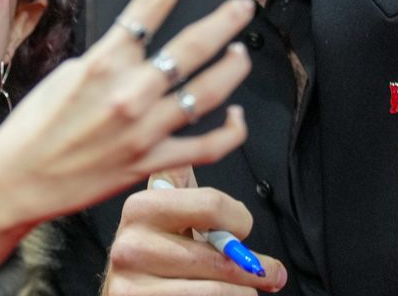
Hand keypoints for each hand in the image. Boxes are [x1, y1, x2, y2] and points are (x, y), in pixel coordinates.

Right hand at [0, 0, 255, 281]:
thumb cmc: (35, 123)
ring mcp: (145, 129)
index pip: (151, 1)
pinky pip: (206, 147)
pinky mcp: (151, 162)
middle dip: (224, 20)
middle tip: (243, 5)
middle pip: (191, 46)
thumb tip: (138, 43)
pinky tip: (236, 117)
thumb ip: (108, 57)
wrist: (17, 178)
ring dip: (232, 69)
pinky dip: (229, 131)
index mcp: (104, 60)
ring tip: (242, 53)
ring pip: (207, 92)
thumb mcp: (67, 72)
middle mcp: (129, 92)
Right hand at [102, 166, 286, 293]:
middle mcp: (131, 242)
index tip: (244, 227)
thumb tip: (236, 118)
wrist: (124, 294)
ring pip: (218, 290)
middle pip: (219, 255)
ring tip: (250, 288)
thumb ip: (190, 173)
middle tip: (273, 272)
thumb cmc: (155, 247)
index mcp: (142, 205)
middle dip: (255, 267)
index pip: (211, 205)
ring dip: (244, 292)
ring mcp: (133, 282)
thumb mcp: (164, 206)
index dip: (239, 219)